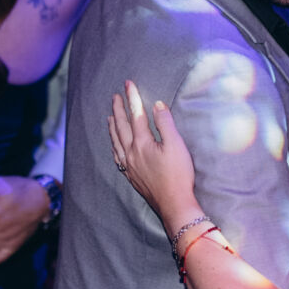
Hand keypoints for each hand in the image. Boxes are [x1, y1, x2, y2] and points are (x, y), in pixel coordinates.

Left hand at [108, 81, 198, 227]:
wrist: (174, 204)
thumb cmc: (178, 175)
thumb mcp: (176, 145)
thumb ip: (165, 123)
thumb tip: (156, 105)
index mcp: (142, 143)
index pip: (136, 115)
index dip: (132, 98)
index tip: (128, 84)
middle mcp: (131, 153)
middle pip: (121, 126)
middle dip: (118, 109)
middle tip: (115, 96)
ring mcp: (129, 165)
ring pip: (116, 141)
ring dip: (113, 126)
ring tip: (110, 116)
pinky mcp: (131, 176)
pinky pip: (117, 156)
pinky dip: (114, 145)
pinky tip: (115, 145)